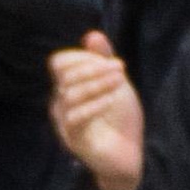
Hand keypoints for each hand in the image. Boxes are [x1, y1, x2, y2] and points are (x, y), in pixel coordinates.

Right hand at [48, 31, 145, 189]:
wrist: (129, 154)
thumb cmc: (119, 118)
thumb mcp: (115, 83)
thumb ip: (103, 60)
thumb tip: (92, 34)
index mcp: (68, 87)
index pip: (60, 62)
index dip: (83, 57)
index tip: (112, 61)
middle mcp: (61, 103)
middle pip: (64, 76)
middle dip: (94, 68)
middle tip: (120, 68)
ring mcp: (65, 121)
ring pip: (70, 94)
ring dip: (98, 84)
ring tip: (120, 82)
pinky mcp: (74, 139)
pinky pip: (75, 118)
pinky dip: (95, 105)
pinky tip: (112, 100)